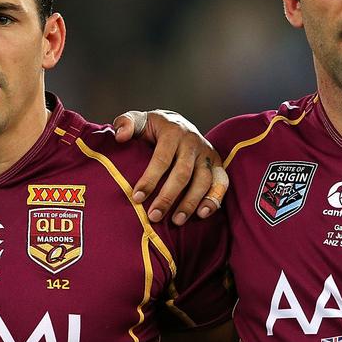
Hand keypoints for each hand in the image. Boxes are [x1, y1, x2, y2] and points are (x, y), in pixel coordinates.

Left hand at [113, 110, 227, 224]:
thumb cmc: (154, 127)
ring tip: (176, 221)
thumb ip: (126, 123)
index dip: (150, 179)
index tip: (137, 198)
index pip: (161, 158)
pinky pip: (221, 183)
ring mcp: (206, 153)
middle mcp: (192, 142)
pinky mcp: (216, 163)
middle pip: (182, 173)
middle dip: (168, 197)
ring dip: (190, 203)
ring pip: (203, 181)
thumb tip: (120, 137)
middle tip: (154, 216)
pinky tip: (202, 214)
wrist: (179, 123)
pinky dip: (213, 199)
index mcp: (172, 131)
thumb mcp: (139, 120)